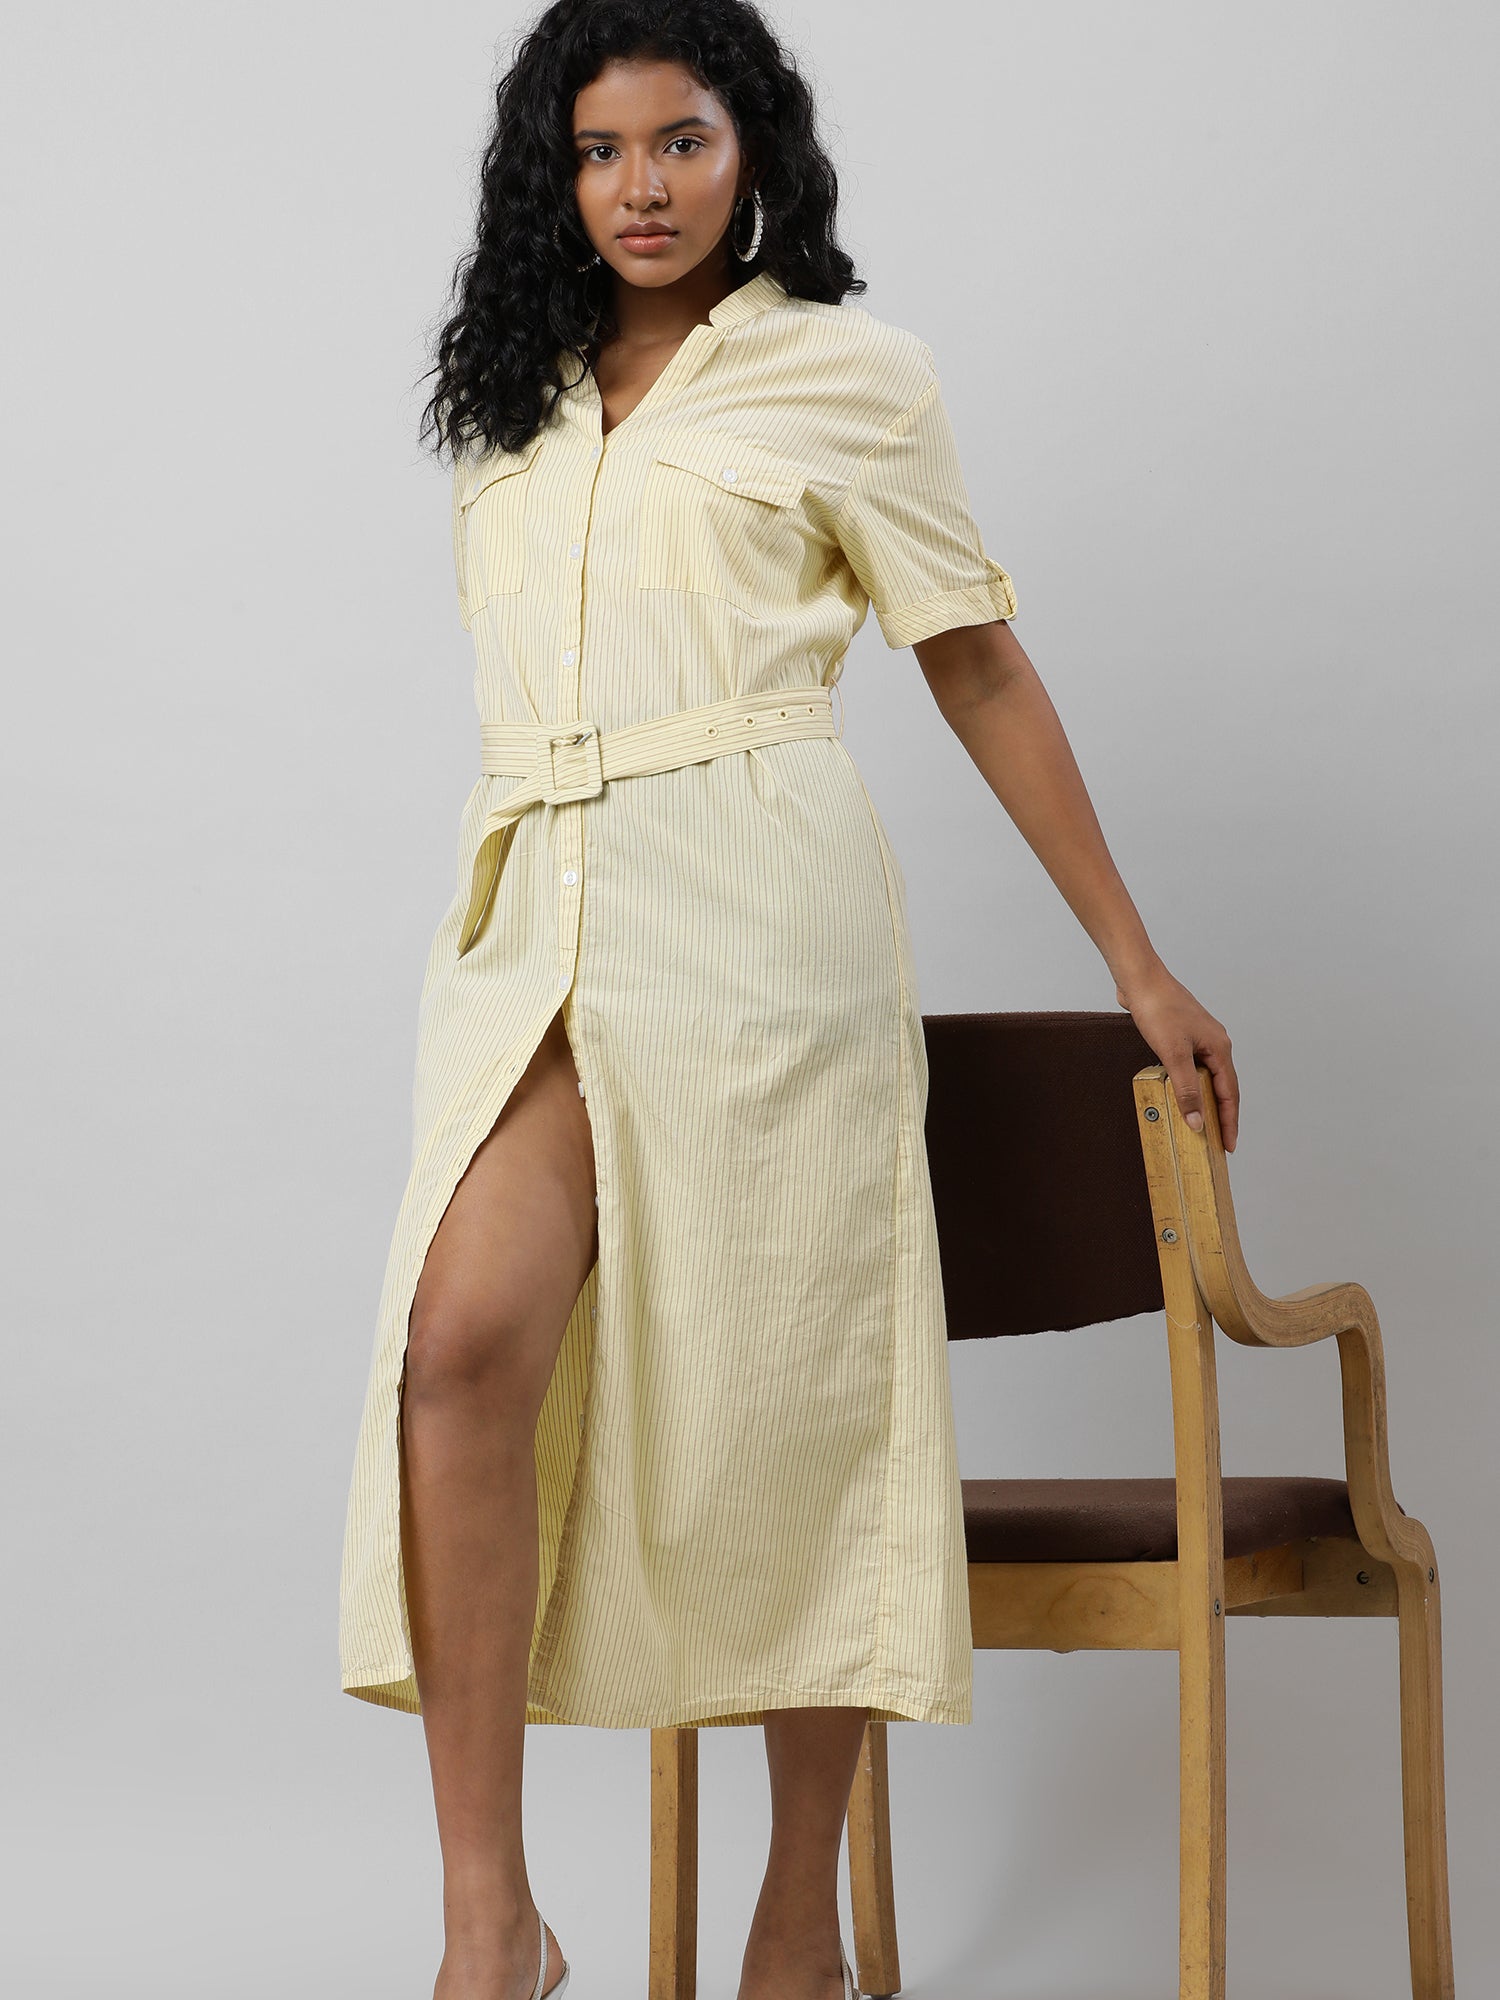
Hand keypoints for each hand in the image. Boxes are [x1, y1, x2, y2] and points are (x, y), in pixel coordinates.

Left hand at [1114, 961, 1238, 1151]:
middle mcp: (1215, 1043)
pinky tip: (1179, 1093)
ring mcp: (1199, 1038)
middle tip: (1215, 1142)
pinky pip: (1191, 1067)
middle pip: (1222, 1087)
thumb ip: (1186, 1090)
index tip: (1229, 1146)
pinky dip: (1189, 1084)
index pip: (1230, 1094)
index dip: (1229, 1122)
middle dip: (1220, 1115)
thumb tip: (1197, 1122)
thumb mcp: (1173, 1055)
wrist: (1140, 979)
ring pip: (1206, 1077)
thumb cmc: (1159, 1010)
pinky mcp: (1182, 1035)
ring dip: (1204, 1100)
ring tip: (1199, 1124)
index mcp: (1220, 1048)